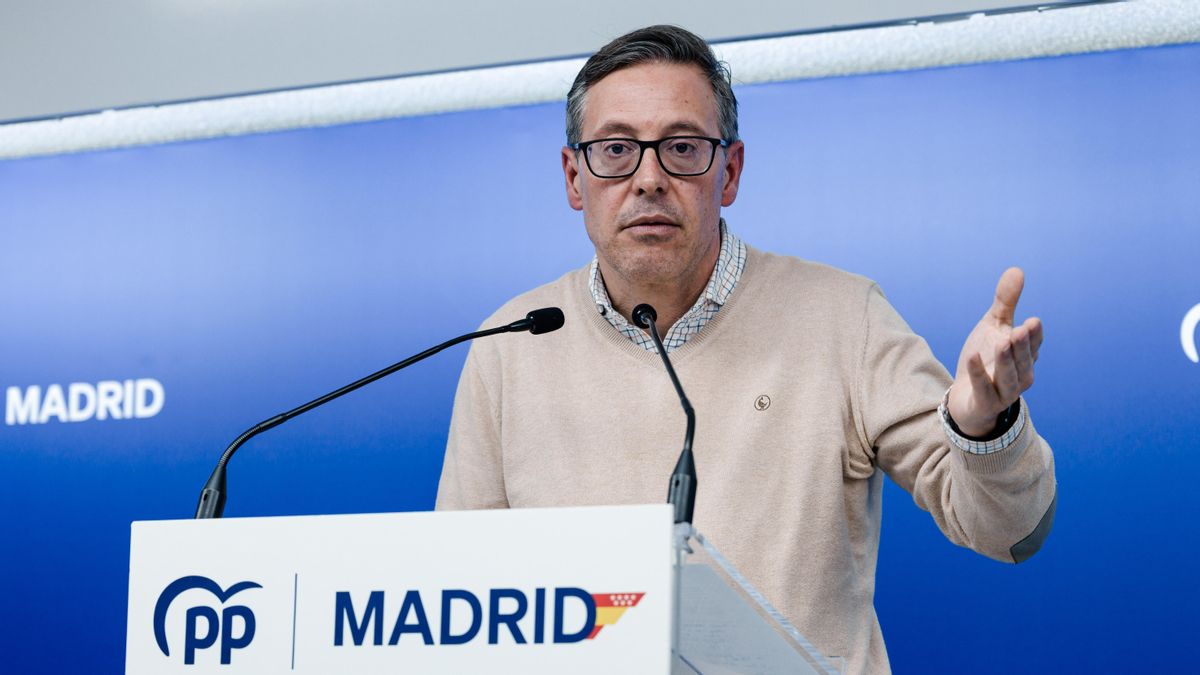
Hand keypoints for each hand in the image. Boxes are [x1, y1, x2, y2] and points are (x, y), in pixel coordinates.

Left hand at [947, 267, 1043, 436]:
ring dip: (1007, 360)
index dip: (1033, 336)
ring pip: (1010, 378)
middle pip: (1024, 361)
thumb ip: (1006, 302)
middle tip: (1021, 329)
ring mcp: (1005, 392)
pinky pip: (983, 389)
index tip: (1033, 321)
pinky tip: (972, 356)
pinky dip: (979, 374)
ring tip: (1003, 342)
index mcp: (1025, 357)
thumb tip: (1017, 269)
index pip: (1033, 345)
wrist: (966, 397)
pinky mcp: (986, 403)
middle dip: (1023, 345)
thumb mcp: (993, 327)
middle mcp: (1020, 376)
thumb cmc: (985, 359)